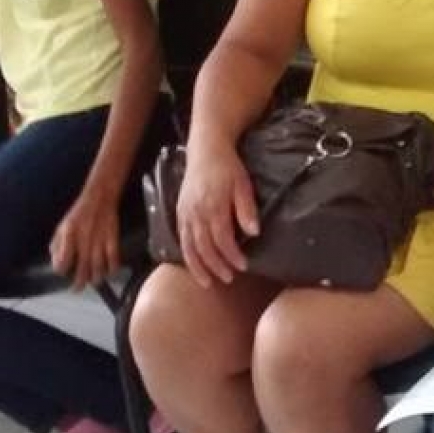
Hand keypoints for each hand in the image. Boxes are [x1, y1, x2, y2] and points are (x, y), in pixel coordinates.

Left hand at [51, 186, 121, 290]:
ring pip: (98, 267)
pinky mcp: (112, 239)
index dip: (61, 270)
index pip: (63, 261)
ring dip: (95, 278)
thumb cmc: (78, 214)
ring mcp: (99, 241)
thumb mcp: (61, 227)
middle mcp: (84, 241)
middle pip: (82, 269)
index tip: (63, 272)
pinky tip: (109, 272)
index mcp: (69, 237)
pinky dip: (112, 268)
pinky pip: (114, 258)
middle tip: (77, 289)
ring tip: (93, 282)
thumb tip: (55, 262)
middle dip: (79, 282)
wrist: (99, 199)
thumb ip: (56, 245)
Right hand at [176, 140, 258, 287]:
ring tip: (208, 282)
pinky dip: (187, 255)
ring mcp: (186, 214)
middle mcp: (196, 213)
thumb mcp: (243, 185)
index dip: (232, 255)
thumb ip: (246, 209)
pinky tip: (194, 265)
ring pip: (189, 247)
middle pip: (204, 247)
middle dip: (216, 266)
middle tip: (229, 278)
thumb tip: (254, 232)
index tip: (243, 266)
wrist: (205, 150)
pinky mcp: (180, 212)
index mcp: (213, 207)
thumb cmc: (228, 167)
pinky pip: (182, 239)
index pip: (222, 239)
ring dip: (198, 267)